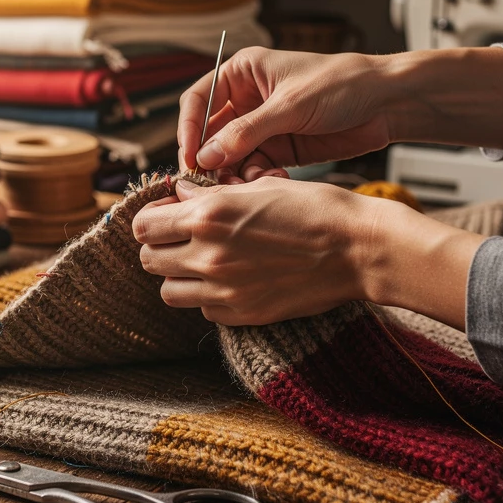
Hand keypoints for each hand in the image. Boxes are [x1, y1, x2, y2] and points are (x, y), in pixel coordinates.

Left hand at [133, 177, 482, 328]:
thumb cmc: (313, 208)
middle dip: (160, 247)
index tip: (166, 217)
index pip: (144, 226)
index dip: (152, 219)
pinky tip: (231, 280)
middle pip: (149, 260)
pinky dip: (208, 297)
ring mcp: (223, 290)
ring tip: (202, 263)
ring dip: (178, 276)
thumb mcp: (258, 187)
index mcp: (208, 216)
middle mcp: (208, 255)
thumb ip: (209, 195)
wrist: (357, 249)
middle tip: (181, 239)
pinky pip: (203, 310)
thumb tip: (179, 195)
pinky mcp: (242, 315)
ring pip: (169, 292)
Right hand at [177, 45, 502, 177]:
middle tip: (212, 184)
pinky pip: (255, 169)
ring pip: (231, 157)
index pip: (198, 101)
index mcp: (243, 73)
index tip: (189, 157)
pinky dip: (258, 180)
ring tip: (249, 188)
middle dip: (212, 160)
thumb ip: (247, 132)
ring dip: (236, 174)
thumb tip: (206, 157)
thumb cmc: (343, 84)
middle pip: (211, 134)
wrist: (389, 103)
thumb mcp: (291, 105)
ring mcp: (263, 127)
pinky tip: (274, 184)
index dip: (189, 129)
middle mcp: (247, 100)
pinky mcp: (280, 149)